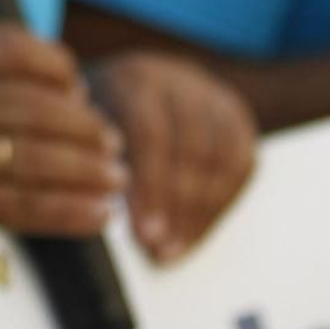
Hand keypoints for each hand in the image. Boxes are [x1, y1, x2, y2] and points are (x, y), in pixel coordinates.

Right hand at [0, 23, 127, 261]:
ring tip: (116, 177)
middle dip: (88, 126)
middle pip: (39, 106)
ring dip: (91, 170)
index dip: (58, 66)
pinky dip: (73, 212)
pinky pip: (27, 205)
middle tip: (114, 140)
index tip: (79, 86)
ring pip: (41, 157)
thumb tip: (47, 89)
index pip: (13, 47)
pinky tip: (98, 214)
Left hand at [88, 50, 255, 262]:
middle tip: (160, 250)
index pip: (152, 134)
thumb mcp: (87, 128)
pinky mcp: (236, 115)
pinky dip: (222, 203)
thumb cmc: (101, 115)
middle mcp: (180, 81)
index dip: (152, 189)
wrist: (134, 80)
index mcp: (136, 79)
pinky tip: (197, 230)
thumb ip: (98, 162)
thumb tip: (107, 214)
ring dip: (201, 214)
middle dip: (178, 209)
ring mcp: (212, 96)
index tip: (143, 234)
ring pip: (222, 159)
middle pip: (192, 149)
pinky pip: (242, 163)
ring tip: (176, 249)